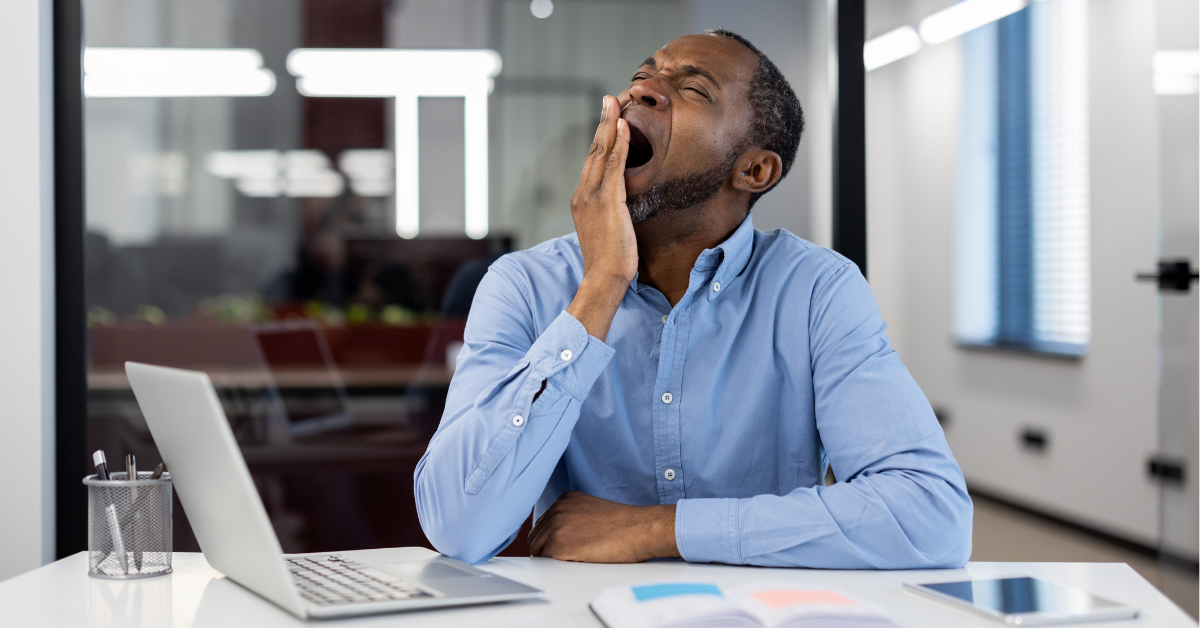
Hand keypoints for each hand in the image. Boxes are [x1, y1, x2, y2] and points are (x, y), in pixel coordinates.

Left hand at [527, 491, 678, 562]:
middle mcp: (557, 509)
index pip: (543, 524)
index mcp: (565, 499)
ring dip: (551, 559)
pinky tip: (576, 564)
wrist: (639, 529)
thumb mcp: (593, 511)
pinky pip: (546, 563)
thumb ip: (574, 518)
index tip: (561, 547)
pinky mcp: (558, 544)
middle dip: (547, 549)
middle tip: (568, 558)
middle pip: (536, 537)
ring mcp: (556, 526)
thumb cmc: (625, 526)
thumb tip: (565, 536)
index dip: (550, 539)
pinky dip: (557, 568)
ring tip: (574, 561)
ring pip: (538, 550)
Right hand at [566, 96, 636, 340]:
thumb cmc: (609, 261)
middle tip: (608, 100)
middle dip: (602, 123)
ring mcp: (592, 196)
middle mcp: (582, 194)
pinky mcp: (607, 200)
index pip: (592, 163)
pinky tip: (623, 126)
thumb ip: (609, 214)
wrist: (604, 277)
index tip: (608, 120)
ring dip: (609, 125)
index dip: (601, 139)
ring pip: (601, 152)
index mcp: (581, 200)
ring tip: (614, 103)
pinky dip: (618, 143)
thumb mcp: (606, 231)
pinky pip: (614, 164)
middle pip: (593, 151)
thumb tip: (619, 208)